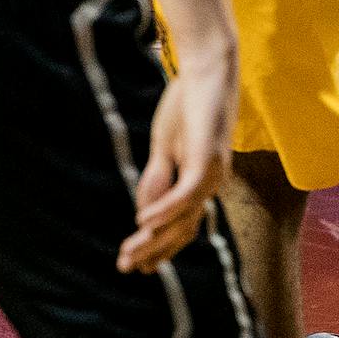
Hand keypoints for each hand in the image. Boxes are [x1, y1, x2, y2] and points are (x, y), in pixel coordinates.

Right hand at [118, 43, 237, 273]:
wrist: (209, 70)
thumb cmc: (188, 104)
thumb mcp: (167, 146)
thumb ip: (158, 178)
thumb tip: (143, 212)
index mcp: (204, 182)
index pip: (181, 226)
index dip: (158, 248)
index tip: (135, 262)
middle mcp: (213, 184)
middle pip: (181, 230)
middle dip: (152, 251)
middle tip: (125, 268)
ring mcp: (213, 173)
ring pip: (182, 218)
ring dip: (153, 237)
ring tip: (128, 253)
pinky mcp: (208, 158)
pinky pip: (186, 193)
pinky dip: (164, 209)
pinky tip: (142, 221)